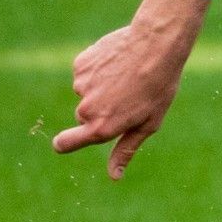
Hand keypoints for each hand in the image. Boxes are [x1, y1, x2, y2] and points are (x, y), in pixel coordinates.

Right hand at [53, 0, 210, 179]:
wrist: (156, 45)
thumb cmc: (158, 88)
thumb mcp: (148, 124)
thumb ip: (126, 150)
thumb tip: (114, 176)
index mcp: (102, 127)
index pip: (68, 142)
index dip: (65, 144)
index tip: (63, 144)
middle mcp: (86, 109)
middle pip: (85, 115)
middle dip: (101, 110)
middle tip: (129, 96)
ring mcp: (81, 85)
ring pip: (87, 92)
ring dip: (102, 87)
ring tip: (127, 76)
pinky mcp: (80, 65)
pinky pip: (86, 73)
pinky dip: (99, 70)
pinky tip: (118, 62)